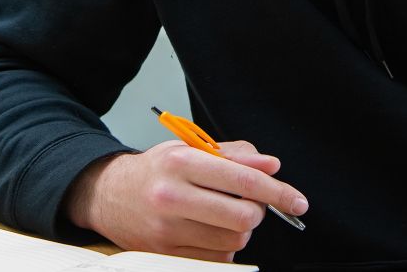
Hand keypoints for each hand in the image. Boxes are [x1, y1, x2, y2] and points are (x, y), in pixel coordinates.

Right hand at [64, 139, 308, 261]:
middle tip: (249, 203)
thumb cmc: (157, 171)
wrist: (108, 195)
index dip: (278, 192)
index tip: (297, 201)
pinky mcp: (166, 253)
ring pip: (234, 239)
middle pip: (243, 217)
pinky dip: (224, 246)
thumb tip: (271, 166)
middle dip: (258, 212)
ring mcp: (168, 229)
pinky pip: (218, 257)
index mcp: (182, 162)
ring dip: (240, 229)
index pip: (244, 180)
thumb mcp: (191, 150)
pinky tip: (209, 231)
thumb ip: (235, 155)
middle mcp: (173, 195)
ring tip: (223, 215)